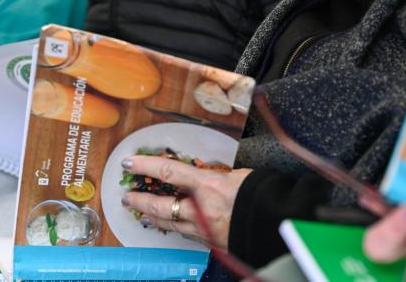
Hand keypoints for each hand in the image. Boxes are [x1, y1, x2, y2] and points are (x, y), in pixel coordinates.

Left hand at [120, 154, 251, 248]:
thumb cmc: (262, 196)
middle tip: (128, 197)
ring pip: (169, 224)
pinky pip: (186, 234)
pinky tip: (172, 225)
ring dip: (153, 217)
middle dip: (140, 201)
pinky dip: (176, 227)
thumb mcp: (240, 176)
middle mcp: (200, 209)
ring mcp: (203, 229)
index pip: (168, 172)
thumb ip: (220, 176)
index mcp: (208, 186)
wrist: (277, 226)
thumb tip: (210, 176)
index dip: (146, 165)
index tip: (129, 163)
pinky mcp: (210, 242)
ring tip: (143, 213)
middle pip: (160, 206)